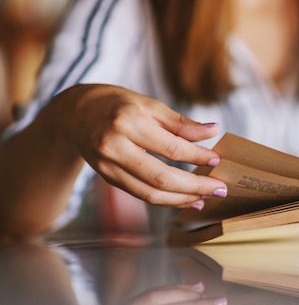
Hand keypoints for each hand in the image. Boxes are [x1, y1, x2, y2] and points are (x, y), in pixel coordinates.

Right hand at [48, 84, 227, 209]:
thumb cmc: (117, 103)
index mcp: (127, 122)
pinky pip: (141, 194)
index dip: (197, 156)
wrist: (73, 112)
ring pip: (151, 193)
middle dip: (195, 187)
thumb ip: (181, 123)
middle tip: (220, 189)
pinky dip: (167, 200)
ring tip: (206, 198)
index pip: (170, 147)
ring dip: (183, 199)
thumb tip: (214, 130)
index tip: (217, 160)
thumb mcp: (149, 105)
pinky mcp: (108, 178)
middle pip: (161, 178)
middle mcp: (115, 146)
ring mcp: (108, 166)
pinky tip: (187, 199)